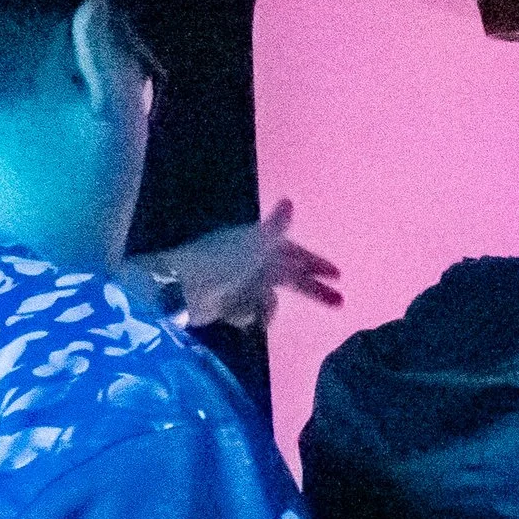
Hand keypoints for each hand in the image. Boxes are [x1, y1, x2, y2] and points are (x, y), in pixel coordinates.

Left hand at [150, 199, 343, 327]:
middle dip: (313, 290)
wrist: (179, 290)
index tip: (338, 276)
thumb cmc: (220, 264)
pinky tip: (237, 317)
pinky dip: (248, 316)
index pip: (295, 253)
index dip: (316, 263)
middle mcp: (251, 263)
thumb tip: (290, 201)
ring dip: (269, 308)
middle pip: (289, 277)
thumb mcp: (253, 244)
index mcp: (259, 245)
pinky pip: (250, 313)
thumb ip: (275, 226)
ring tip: (261, 316)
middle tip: (340, 304)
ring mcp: (239, 285)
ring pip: (270, 299)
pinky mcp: (227, 305)